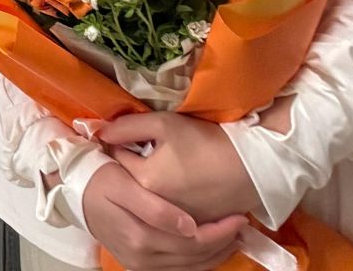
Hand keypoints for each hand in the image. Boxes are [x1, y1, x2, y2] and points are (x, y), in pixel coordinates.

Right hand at [82, 165, 246, 269]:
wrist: (74, 190)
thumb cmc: (100, 178)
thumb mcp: (123, 183)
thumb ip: (155, 207)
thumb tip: (188, 226)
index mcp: (139, 237)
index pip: (191, 241)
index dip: (219, 232)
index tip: (238, 216)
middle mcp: (141, 258)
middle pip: (194, 258)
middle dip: (222, 243)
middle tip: (241, 225)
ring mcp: (140, 264)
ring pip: (189, 268)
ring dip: (215, 255)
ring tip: (233, 238)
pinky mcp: (139, 265)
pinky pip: (178, 270)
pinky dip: (199, 262)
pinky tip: (210, 249)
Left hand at [100, 111, 264, 223]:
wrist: (251, 166)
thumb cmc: (205, 141)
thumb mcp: (163, 123)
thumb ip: (128, 126)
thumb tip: (101, 132)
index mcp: (144, 180)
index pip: (116, 159)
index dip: (120, 144)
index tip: (128, 137)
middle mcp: (156, 207)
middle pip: (129, 186)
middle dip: (129, 169)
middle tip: (140, 154)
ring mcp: (174, 221)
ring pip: (147, 204)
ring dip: (145, 190)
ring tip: (157, 173)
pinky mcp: (192, 228)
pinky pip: (169, 219)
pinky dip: (165, 208)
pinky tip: (174, 191)